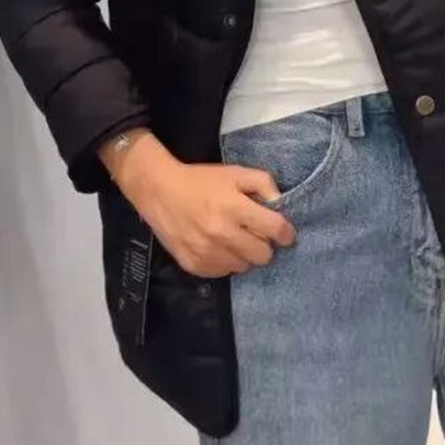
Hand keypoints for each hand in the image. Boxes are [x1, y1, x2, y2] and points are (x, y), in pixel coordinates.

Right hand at [112, 134, 295, 277]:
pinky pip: (223, 272)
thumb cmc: (200, 181)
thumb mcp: (234, 172)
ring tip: (231, 239)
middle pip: (263, 255)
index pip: (274, 229)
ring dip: (243, 254)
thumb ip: (262, 183)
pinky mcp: (194, 266)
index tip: (285, 233)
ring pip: (243, 266)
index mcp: (234, 208)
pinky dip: (224, 261)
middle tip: (252, 233)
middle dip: (263, 244)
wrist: (158, 191)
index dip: (285, 232)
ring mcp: (207, 253)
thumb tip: (279, 204)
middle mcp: (222, 234)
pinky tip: (215, 246)